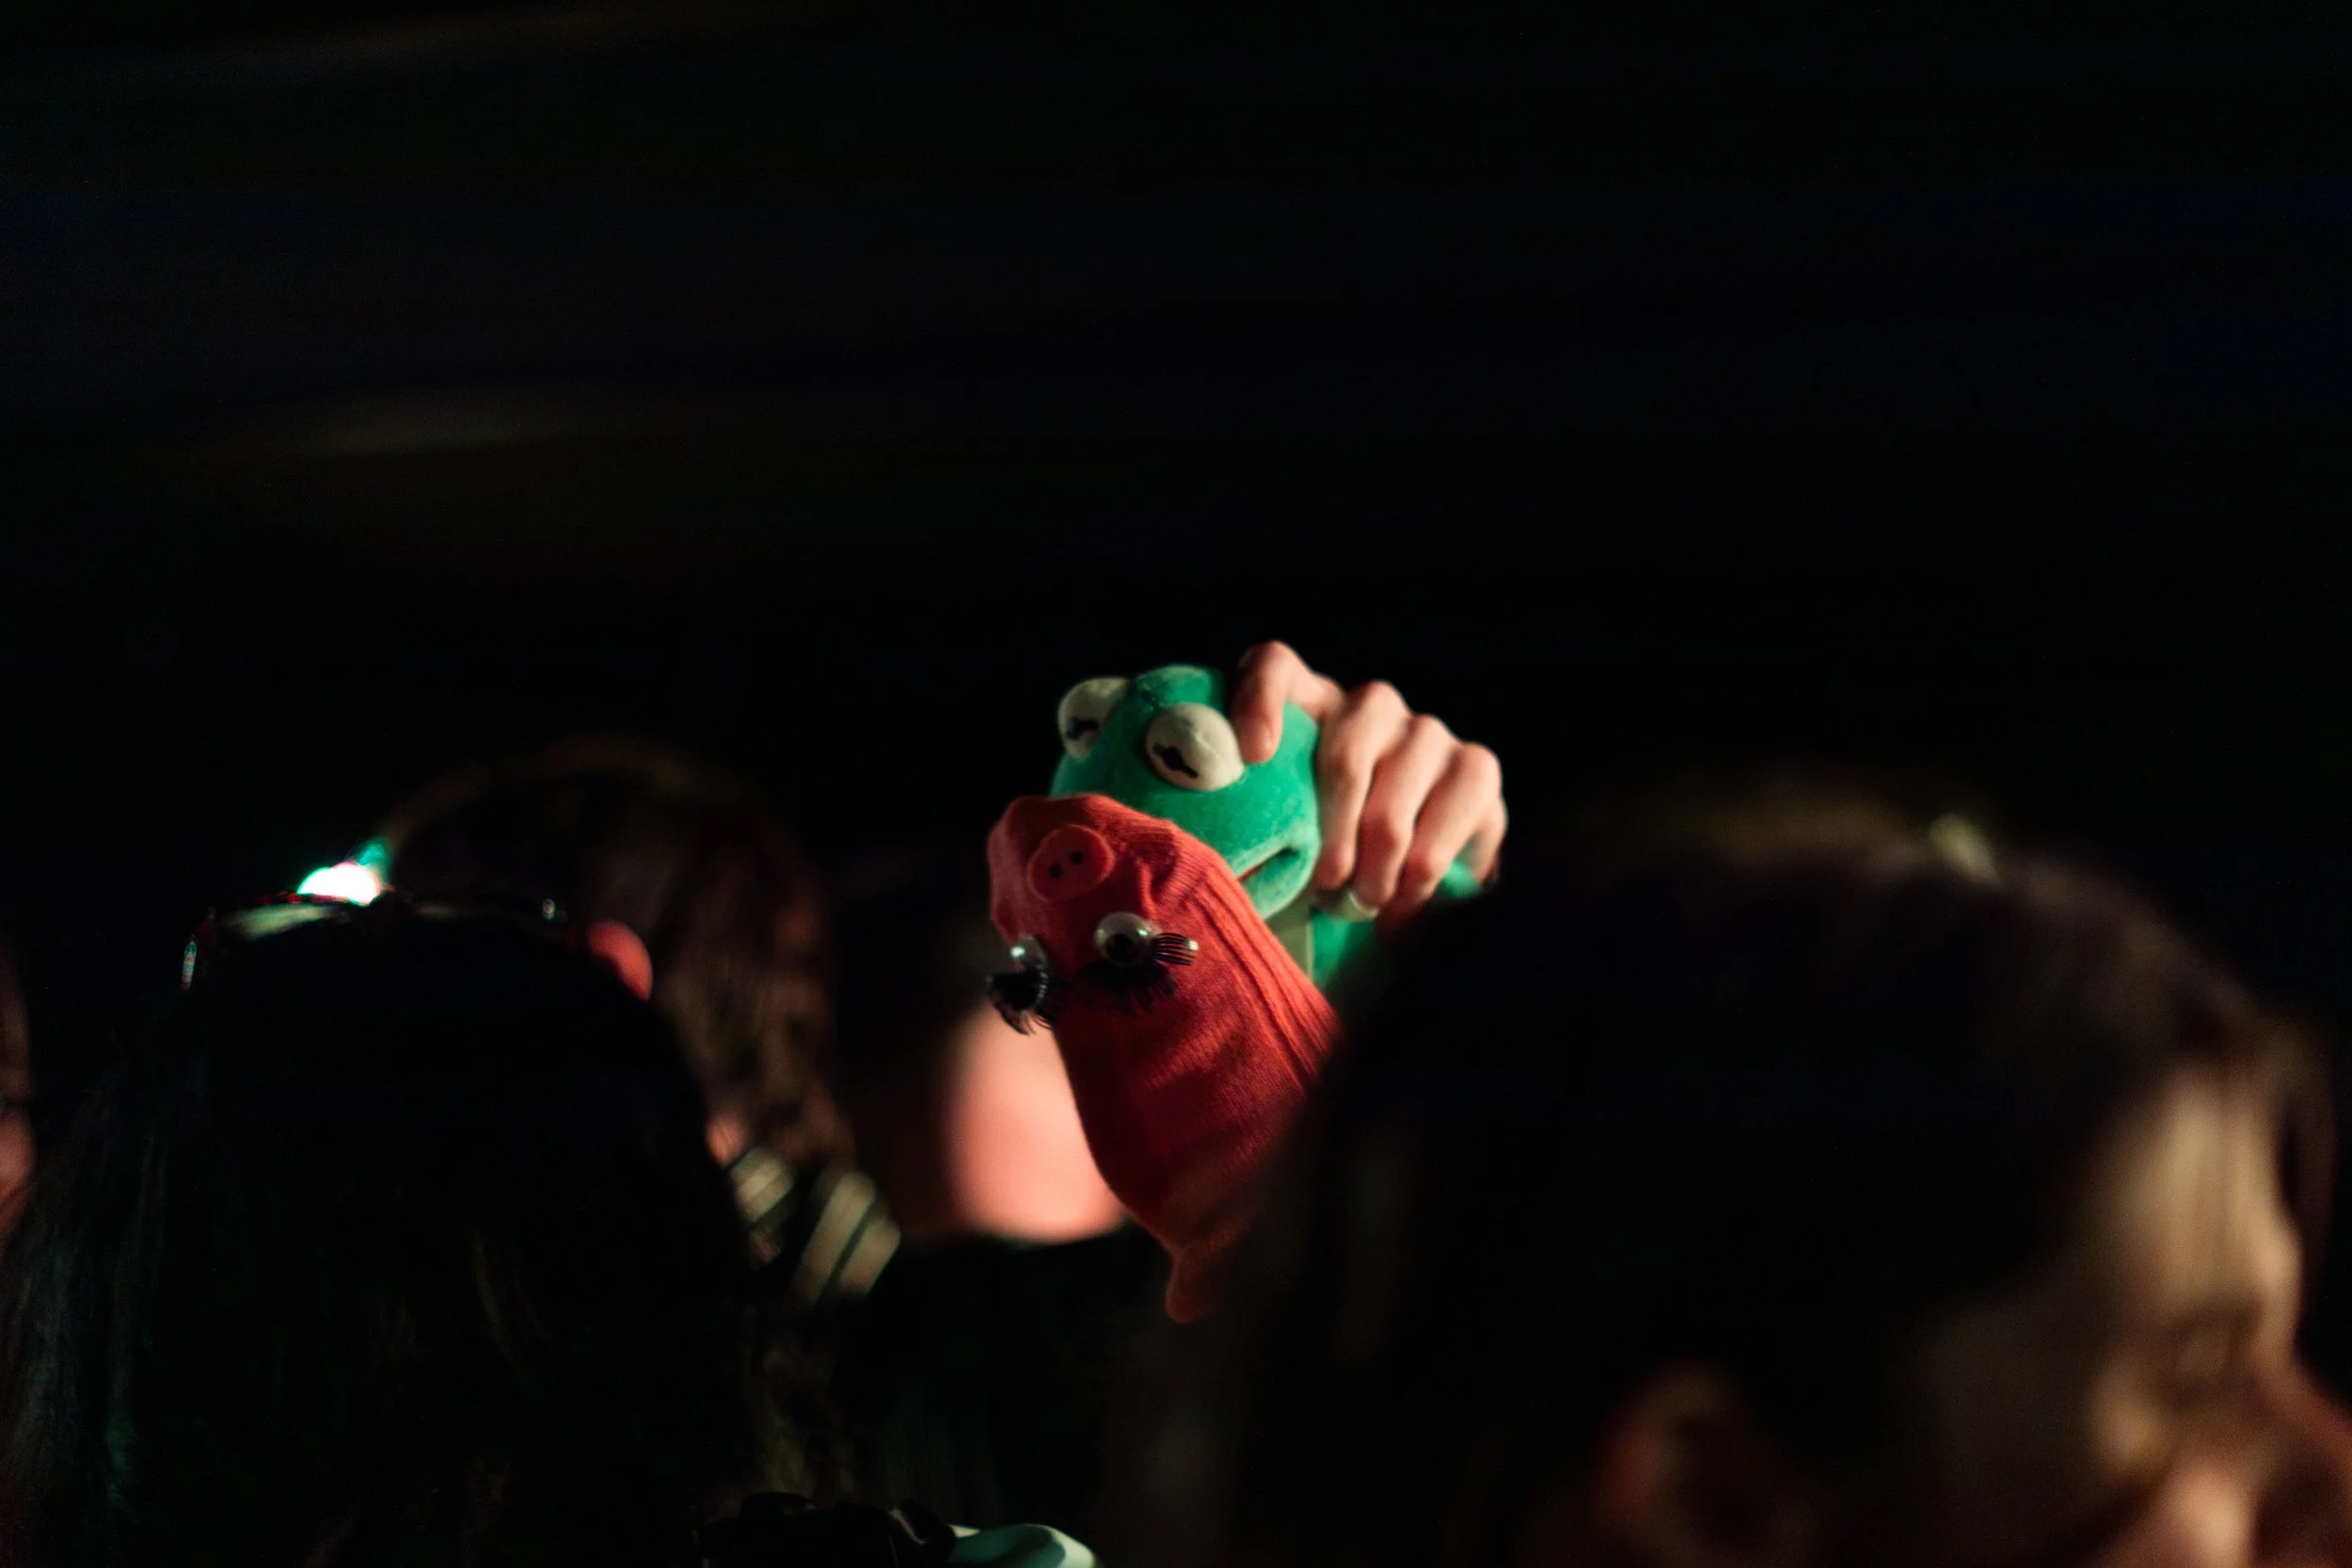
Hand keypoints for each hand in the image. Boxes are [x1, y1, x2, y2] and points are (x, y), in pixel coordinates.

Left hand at [1230, 641, 1504, 928]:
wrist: (1408, 879)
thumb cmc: (1322, 852)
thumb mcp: (1281, 834)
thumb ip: (1255, 827)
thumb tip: (1237, 866)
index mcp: (1305, 704)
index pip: (1273, 667)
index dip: (1259, 701)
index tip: (1254, 755)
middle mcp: (1368, 705)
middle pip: (1345, 758)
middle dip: (1332, 839)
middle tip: (1325, 889)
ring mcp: (1426, 731)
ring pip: (1390, 813)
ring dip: (1373, 875)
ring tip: (1364, 905)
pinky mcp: (1476, 768)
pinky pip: (1439, 836)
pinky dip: (1416, 885)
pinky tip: (1402, 907)